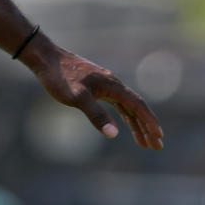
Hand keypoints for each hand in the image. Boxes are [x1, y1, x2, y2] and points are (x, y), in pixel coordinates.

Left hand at [22, 38, 163, 149]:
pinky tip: (124, 125)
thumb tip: (113, 134)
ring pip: (126, 107)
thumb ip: (95, 114)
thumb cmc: (59, 77)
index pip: (138, 105)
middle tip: (157, 147)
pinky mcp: (95, 87)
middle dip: (147, 128)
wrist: (45, 58)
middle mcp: (112, 84)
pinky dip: (123, 116)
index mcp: (112, 86)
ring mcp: (104, 85)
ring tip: (144, 143)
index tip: (159, 137)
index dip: (149, 122)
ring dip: (136, 125)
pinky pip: (116, 104)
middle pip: (136, 108)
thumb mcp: (76, 97)